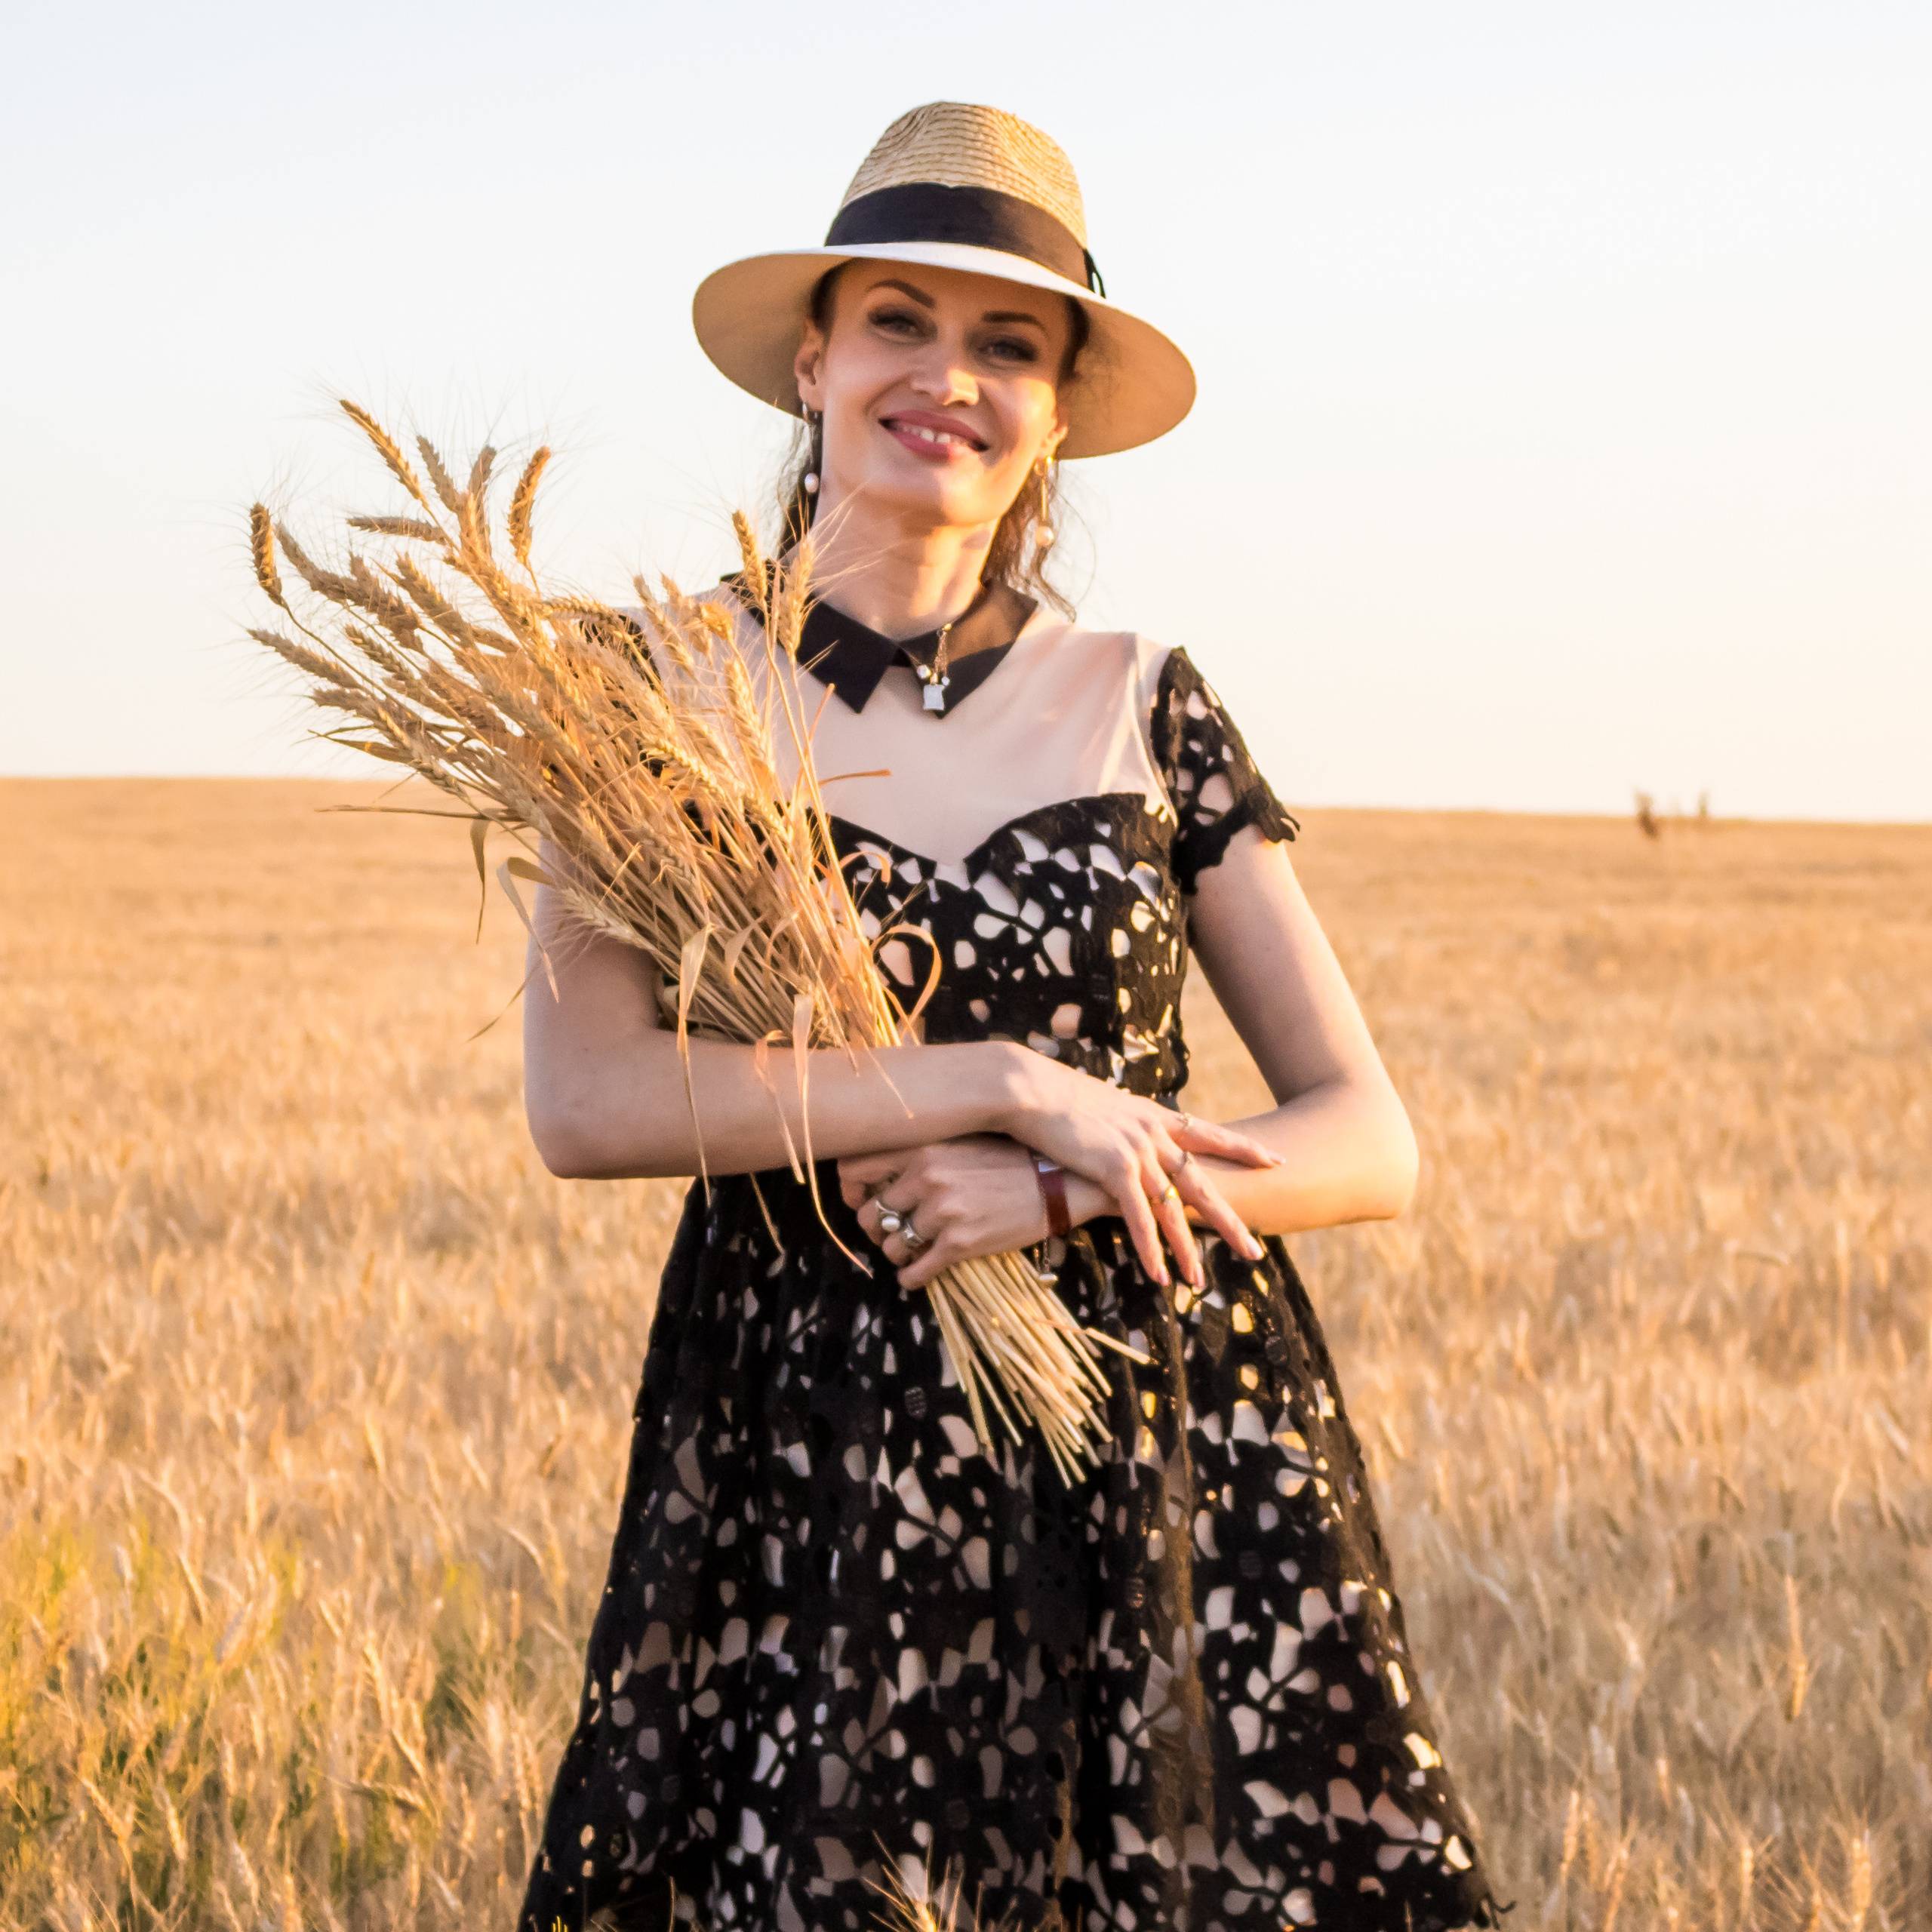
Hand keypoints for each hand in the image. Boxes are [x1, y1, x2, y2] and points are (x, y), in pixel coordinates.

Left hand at [839, 1136, 1074, 1290]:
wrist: (1057, 1183)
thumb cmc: (1010, 1160)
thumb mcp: (961, 1142)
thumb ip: (922, 1153)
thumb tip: (885, 1177)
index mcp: (923, 1147)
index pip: (855, 1168)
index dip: (850, 1191)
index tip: (861, 1201)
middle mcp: (927, 1177)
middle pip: (869, 1215)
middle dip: (875, 1230)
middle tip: (889, 1233)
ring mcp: (943, 1211)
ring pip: (891, 1246)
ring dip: (896, 1254)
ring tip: (910, 1252)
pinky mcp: (960, 1243)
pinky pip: (916, 1271)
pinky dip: (911, 1278)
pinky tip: (915, 1276)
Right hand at [995, 1060, 1276, 1285]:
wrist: (1028, 1086)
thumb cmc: (1051, 1095)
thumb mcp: (1098, 1105)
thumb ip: (1118, 1122)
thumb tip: (1117, 1131)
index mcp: (1152, 1115)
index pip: (1209, 1134)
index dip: (1243, 1149)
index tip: (1275, 1159)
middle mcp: (1152, 1133)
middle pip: (1202, 1183)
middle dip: (1230, 1221)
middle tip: (1255, 1250)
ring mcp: (1137, 1150)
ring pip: (1173, 1209)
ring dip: (1186, 1249)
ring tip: (1199, 1282)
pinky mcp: (1114, 1167)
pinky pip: (1139, 1217)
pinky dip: (1150, 1248)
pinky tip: (1160, 1275)